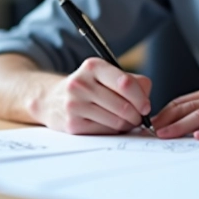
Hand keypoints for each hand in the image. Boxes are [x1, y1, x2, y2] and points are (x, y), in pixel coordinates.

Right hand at [34, 57, 152, 134]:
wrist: (52, 100)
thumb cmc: (88, 87)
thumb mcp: (107, 75)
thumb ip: (133, 81)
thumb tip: (145, 98)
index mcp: (93, 66)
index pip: (125, 83)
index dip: (141, 98)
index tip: (146, 106)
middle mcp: (81, 83)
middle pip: (123, 106)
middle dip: (137, 115)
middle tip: (138, 117)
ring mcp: (75, 104)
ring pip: (116, 121)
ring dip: (127, 124)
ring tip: (125, 120)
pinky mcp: (72, 124)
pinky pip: (105, 132)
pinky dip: (114, 131)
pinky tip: (111, 125)